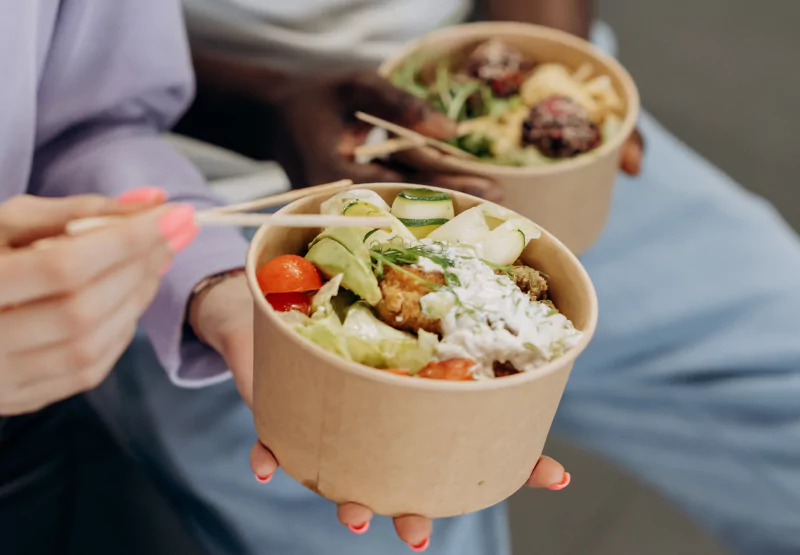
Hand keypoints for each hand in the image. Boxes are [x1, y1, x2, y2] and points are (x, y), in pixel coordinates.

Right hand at [0, 190, 197, 414]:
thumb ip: (80, 210)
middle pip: (82, 308)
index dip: (125, 240)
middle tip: (173, 236)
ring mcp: (0, 378)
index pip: (63, 265)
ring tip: (154, 263)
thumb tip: (153, 200)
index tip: (174, 214)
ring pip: (90, 345)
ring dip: (137, 300)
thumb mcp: (10, 224)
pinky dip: (120, 333)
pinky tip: (129, 301)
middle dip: (139, 268)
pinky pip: (87, 372)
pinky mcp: (21, 398)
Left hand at [189, 274, 571, 548]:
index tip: (553, 477)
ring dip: (350, 504)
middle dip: (414, 516)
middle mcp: (377, 433)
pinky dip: (270, 457)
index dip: (511, 467)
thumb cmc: (360, 319)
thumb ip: (446, 306)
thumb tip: (504, 280)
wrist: (288, 306)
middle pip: (402, 488)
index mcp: (416, 412)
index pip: (469, 450)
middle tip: (419, 533)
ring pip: (343, 483)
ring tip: (358, 515)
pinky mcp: (282, 416)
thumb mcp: (410, 310)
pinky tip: (268, 468)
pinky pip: (273, 445)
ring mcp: (331, 431)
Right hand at [274, 72, 644, 200]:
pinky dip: (426, 196)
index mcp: (338, 175)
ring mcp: (348, 207)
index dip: (449, 187)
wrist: (277, 118)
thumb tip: (451, 129)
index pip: (405, 185)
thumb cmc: (315, 96)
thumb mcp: (356, 85)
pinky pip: (395, 200)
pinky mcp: (356, 203)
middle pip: (411, 203)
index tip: (487, 187)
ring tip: (490, 199)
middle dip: (457, 199)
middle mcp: (343, 201)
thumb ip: (400, 105)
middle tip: (502, 200)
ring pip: (407, 205)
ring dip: (446, 201)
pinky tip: (458, 194)